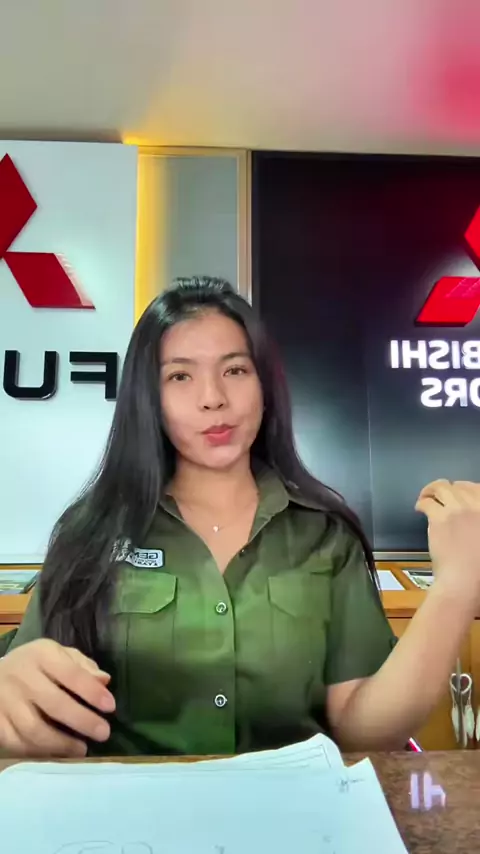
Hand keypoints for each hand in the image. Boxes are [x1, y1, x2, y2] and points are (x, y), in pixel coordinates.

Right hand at [0, 639, 115, 756]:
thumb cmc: (35, 666)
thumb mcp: (58, 655)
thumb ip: (82, 666)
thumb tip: (104, 681)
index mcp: (41, 655)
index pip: (70, 674)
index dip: (92, 692)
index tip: (110, 707)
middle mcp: (21, 677)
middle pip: (54, 704)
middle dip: (82, 720)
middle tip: (103, 733)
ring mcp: (5, 701)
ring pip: (34, 729)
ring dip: (61, 743)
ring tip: (82, 749)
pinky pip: (17, 744)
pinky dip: (39, 753)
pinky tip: (56, 753)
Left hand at [416, 479, 479, 597]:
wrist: (465, 580)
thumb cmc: (479, 569)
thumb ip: (477, 522)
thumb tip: (469, 520)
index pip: (477, 488)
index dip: (466, 488)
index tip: (459, 494)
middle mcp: (476, 505)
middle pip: (460, 486)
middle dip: (449, 488)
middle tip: (440, 495)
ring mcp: (458, 510)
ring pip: (442, 488)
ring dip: (432, 490)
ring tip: (426, 496)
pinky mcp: (440, 518)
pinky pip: (428, 502)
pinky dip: (422, 502)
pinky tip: (419, 508)